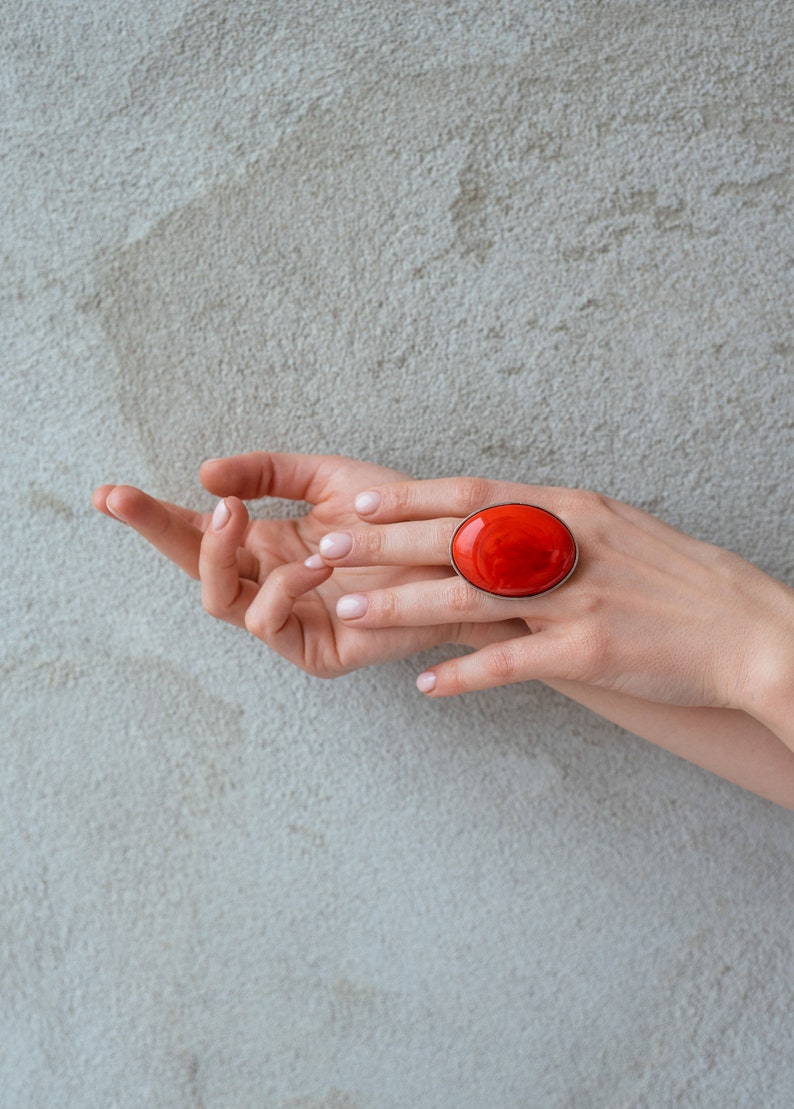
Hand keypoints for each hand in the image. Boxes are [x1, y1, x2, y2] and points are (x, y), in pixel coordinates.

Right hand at [92, 453, 526, 676]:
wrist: (462, 557)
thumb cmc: (401, 522)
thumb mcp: (328, 479)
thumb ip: (268, 473)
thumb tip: (205, 477)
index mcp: (268, 544)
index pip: (197, 531)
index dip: (151, 515)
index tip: (107, 493)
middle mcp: (269, 583)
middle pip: (191, 568)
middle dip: (156, 533)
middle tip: (129, 499)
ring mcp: (288, 620)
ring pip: (219, 601)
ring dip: (221, 555)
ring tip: (243, 518)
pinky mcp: (314, 651)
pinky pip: (269, 624)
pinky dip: (281, 588)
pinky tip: (315, 563)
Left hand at [318, 475, 793, 741]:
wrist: (745, 628)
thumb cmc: (674, 577)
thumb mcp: (612, 529)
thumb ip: (550, 522)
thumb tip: (491, 520)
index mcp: (570, 509)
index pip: (473, 495)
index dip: (410, 498)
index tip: (359, 501)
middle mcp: (566, 546)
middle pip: (457, 540)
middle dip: (385, 544)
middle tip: (326, 546)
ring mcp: (576, 600)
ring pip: (471, 599)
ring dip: (403, 605)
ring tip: (349, 609)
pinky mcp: (591, 653)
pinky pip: (513, 665)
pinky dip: (465, 675)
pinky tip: (425, 685)